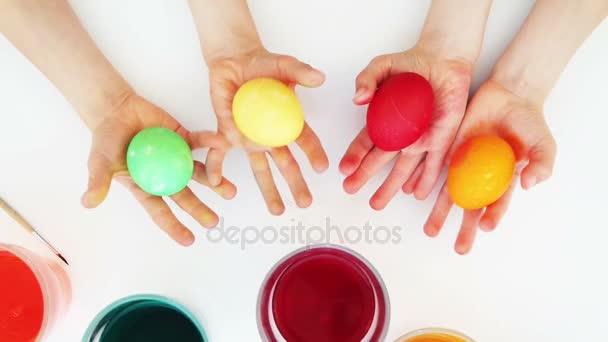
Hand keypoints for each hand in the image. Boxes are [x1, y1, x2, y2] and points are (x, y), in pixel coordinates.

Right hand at [81, 92, 235, 245]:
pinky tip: (222, 146)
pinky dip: (211, 144)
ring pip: (199, 173)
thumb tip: (88, 203)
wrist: (115, 111)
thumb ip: (98, 181)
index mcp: (146, 186)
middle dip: (200, 210)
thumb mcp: (99, 162)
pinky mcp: (184, 139)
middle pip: (185, 196)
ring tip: (230, 192)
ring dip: (216, 182)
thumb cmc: (106, 140)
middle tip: (214, 222)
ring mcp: (176, 158)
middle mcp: (165, 176)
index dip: (174, 226)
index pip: (160, 211)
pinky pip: (200, 144)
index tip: (189, 241)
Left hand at [206, 47, 328, 214]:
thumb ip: (301, 71)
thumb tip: (320, 77)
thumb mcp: (284, 65)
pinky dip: (217, 169)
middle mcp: (270, 136)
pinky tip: (217, 184)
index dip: (314, 153)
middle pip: (286, 163)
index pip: (304, 140)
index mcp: (287, 122)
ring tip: (278, 210)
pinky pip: (220, 155)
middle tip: (305, 203)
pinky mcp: (226, 135)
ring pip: (260, 168)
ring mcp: (249, 139)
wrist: (234, 61)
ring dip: (269, 190)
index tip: (322, 167)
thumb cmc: (263, 65)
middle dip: (297, 184)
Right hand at [340, 48, 471, 208]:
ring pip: (404, 169)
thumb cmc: (411, 63)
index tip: (343, 168)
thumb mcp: (382, 66)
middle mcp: (400, 134)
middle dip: (364, 176)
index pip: (365, 142)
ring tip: (376, 203)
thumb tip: (359, 98)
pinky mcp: (441, 139)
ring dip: (391, 186)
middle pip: (379, 160)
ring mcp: (420, 139)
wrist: (443, 59)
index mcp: (383, 120)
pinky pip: (433, 163)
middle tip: (350, 189)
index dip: (354, 155)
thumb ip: (367, 79)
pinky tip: (417, 194)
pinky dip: (426, 179)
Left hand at [425, 80, 556, 253]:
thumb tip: (529, 184)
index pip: (497, 203)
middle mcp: (482, 176)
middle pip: (471, 206)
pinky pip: (435, 167)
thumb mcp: (544, 144)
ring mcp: (464, 163)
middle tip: (459, 249)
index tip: (485, 226)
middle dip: (464, 228)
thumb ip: (542, 164)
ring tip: (431, 231)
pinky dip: (426, 182)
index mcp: (504, 179)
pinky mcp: (449, 148)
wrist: (508, 94)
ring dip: (440, 212)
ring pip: (449, 192)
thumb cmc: (529, 121)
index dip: (493, 215)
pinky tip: (416, 195)